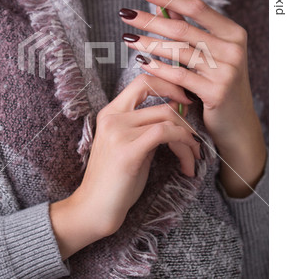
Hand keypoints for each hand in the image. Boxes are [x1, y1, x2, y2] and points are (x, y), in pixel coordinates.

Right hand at [75, 74, 200, 236]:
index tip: (185, 99)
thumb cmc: (116, 179)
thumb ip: (147, 127)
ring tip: (193, 157)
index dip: (168, 84)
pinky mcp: (127, 151)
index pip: (142, 81)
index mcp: (111, 112)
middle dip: (186, 118)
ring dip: (188, 138)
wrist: (94, 208)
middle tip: (196, 136)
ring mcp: (118, 132)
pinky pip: (165, 134)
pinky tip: (187, 162)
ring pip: (168, 118)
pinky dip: (183, 144)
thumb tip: (176, 112)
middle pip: (161, 101)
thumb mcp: (131, 145)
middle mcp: (113, 117)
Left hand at [120, 0, 266, 196]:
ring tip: (128, 37)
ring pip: (179, 51)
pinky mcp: (216, 92)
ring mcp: (226, 71)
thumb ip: (191, 29)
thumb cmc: (220, 83)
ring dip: (149, 43)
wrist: (237, 123)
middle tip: (125, 14)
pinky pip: (180, 76)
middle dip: (150, 20)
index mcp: (233, 33)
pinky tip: (142, 63)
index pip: (198, 8)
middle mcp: (233, 49)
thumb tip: (167, 6)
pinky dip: (159, 68)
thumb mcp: (211, 54)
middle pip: (183, 28)